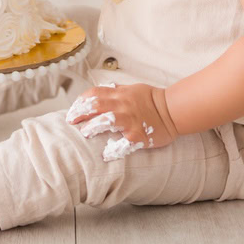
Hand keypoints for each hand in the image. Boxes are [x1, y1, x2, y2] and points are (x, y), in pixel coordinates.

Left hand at [65, 83, 179, 159]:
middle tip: (71, 122)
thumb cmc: (152, 99)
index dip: (81, 101)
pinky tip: (105, 154)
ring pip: (106, 120)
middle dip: (80, 113)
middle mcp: (123, 106)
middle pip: (96, 105)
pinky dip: (113, 149)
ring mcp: (130, 121)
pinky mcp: (138, 136)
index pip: (94, 94)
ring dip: (92, 127)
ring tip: (85, 133)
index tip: (73, 110)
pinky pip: (123, 143)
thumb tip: (100, 92)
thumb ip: (115, 91)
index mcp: (120, 94)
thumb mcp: (132, 89)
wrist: (173, 110)